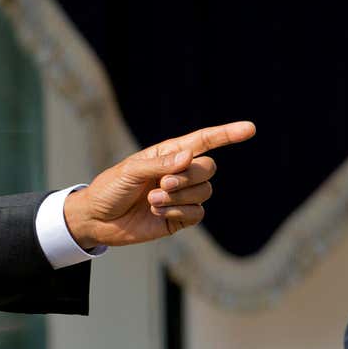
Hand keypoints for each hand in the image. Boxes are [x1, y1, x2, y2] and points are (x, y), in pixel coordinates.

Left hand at [63, 121, 254, 248]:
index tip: (250, 129)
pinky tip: (158, 212)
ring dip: (180, 197)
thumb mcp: (130, 171)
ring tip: (153, 199)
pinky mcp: (180, 218)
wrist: (97, 220)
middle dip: (189, 177)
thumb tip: (189, 157)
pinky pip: (197, 214)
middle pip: (208, 169)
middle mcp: (180, 173)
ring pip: (205, 192)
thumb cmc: (110, 188)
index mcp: (170, 154)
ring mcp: (182, 196)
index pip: (205, 141)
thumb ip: (160, 164)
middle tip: (163, 184)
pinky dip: (179, 212)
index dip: (228, 134)